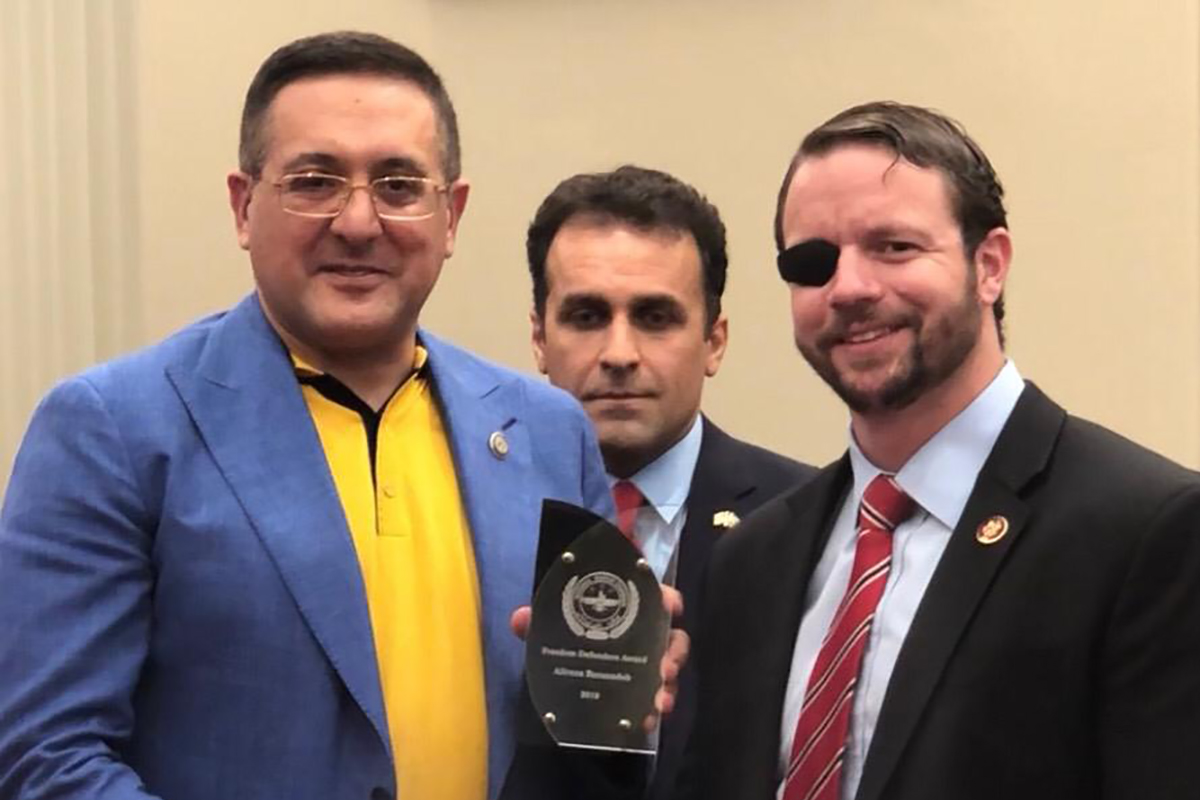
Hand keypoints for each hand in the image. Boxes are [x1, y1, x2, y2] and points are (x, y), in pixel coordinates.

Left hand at [509, 584, 690, 730]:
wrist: (560, 687)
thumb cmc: (563, 642)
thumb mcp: (550, 631)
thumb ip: (537, 623)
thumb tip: (520, 619)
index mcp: (622, 611)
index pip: (651, 596)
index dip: (664, 597)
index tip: (671, 605)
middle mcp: (641, 637)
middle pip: (669, 637)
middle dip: (672, 650)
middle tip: (664, 667)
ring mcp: (644, 666)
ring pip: (668, 670)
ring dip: (667, 684)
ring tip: (659, 700)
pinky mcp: (641, 693)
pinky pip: (657, 698)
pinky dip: (654, 709)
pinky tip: (648, 719)